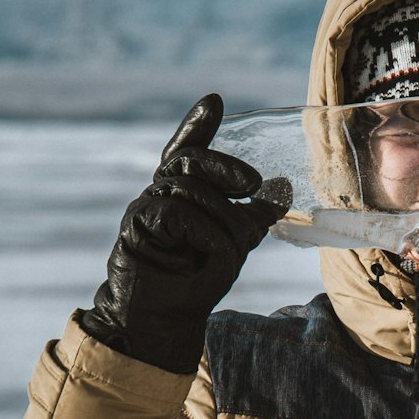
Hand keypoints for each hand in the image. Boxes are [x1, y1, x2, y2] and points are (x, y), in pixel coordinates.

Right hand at [80, 94, 290, 372]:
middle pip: (193, 161)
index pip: (188, 148)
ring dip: (222, 220)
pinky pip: (178, 214)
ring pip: (191, 189)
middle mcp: (160, 193)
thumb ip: (253, 215)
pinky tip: (207, 253)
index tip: (215, 101)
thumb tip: (282, 187)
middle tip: (254, 184)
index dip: (197, 124)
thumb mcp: (234, 243)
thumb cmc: (196, 278)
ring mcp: (145, 206)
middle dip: (227, 169)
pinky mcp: (136, 224)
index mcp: (182, 192)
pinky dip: (204, 235)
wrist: (166, 317)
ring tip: (229, 250)